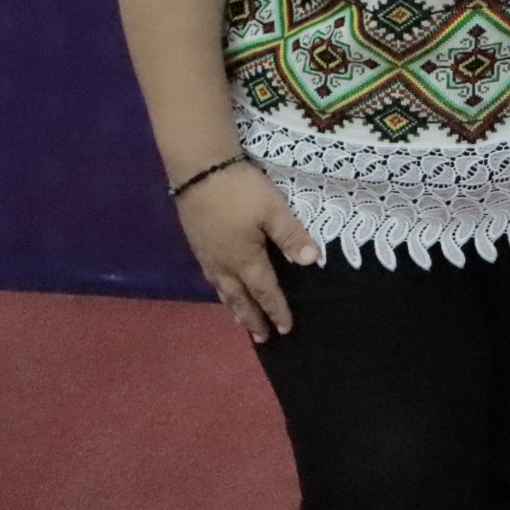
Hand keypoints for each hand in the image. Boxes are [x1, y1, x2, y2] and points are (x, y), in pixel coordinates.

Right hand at [173, 161, 319, 342]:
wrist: (199, 171)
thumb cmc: (240, 191)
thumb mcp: (273, 210)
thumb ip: (292, 236)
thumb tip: (313, 262)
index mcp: (245, 260)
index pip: (265, 291)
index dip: (276, 310)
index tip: (285, 329)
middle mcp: (223, 265)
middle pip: (240, 299)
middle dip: (252, 319)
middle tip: (262, 338)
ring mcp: (207, 256)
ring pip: (222, 291)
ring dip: (235, 309)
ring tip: (242, 322)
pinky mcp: (197, 245)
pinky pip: (211, 280)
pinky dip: (221, 292)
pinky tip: (221, 288)